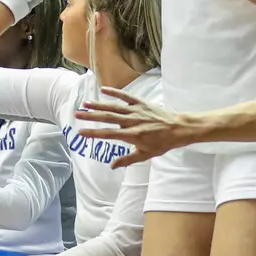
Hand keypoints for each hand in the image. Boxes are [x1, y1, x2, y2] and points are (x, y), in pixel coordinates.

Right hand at [76, 86, 194, 165]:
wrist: (178, 129)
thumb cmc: (162, 143)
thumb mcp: (145, 155)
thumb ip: (127, 160)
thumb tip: (111, 166)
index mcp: (132, 135)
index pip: (109, 134)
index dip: (94, 133)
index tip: (81, 132)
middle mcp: (132, 121)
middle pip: (108, 118)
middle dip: (91, 116)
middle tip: (77, 114)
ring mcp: (136, 111)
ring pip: (114, 107)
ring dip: (99, 104)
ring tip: (85, 103)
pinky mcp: (141, 103)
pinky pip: (126, 96)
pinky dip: (115, 92)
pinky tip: (103, 90)